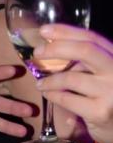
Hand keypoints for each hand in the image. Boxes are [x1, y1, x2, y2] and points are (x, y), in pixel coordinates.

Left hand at [35, 24, 112, 142]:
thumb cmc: (106, 97)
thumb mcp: (102, 74)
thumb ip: (86, 60)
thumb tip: (52, 44)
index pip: (92, 37)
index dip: (66, 31)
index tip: (44, 30)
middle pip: (85, 50)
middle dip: (56, 48)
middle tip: (37, 52)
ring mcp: (111, 93)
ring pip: (71, 77)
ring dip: (49, 79)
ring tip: (40, 83)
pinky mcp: (100, 112)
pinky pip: (67, 98)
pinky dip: (53, 94)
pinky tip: (47, 93)